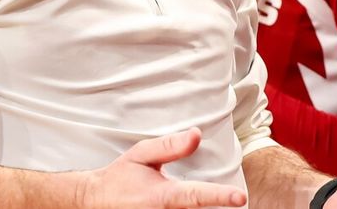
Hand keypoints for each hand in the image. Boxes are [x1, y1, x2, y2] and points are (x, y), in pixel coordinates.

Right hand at [76, 128, 247, 207]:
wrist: (96, 201)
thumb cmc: (121, 177)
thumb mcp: (140, 155)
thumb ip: (170, 147)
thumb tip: (197, 135)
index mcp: (162, 196)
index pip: (196, 195)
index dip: (220, 196)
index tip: (240, 197)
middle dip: (216, 206)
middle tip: (233, 199)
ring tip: (221, 202)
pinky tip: (190, 205)